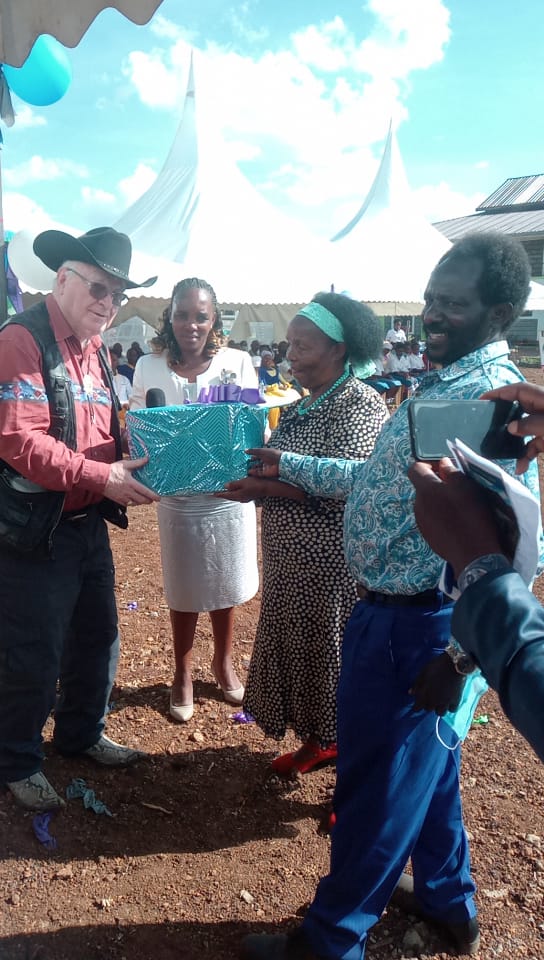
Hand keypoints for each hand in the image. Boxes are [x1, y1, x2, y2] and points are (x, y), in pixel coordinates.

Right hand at [103, 457, 159, 506]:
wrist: (99, 478)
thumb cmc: (112, 470)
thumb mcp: (125, 465)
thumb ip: (137, 463)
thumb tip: (147, 458)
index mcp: (131, 484)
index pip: (145, 492)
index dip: (153, 496)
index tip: (159, 498)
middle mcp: (128, 492)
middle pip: (142, 500)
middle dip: (149, 501)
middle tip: (152, 499)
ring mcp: (123, 497)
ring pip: (136, 503)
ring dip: (141, 502)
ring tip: (144, 499)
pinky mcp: (118, 500)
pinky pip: (128, 504)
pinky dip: (133, 503)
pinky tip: (134, 500)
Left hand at [215, 477, 269, 501]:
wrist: (268, 487)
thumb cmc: (255, 483)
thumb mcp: (243, 482)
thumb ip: (234, 484)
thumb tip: (225, 486)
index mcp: (238, 495)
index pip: (226, 495)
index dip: (219, 494)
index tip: (212, 494)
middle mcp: (241, 498)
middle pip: (230, 497)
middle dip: (223, 495)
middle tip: (217, 493)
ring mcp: (246, 498)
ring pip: (235, 497)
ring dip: (230, 495)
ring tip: (226, 493)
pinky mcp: (250, 497)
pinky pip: (240, 496)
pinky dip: (236, 494)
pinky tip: (237, 493)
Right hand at [246, 447, 280, 477]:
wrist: (280, 463)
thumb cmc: (272, 455)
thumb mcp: (261, 451)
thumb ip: (252, 451)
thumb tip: (245, 450)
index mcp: (266, 454)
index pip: (258, 455)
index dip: (253, 456)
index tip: (248, 457)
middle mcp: (266, 461)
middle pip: (258, 463)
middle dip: (252, 464)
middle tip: (246, 465)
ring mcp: (266, 467)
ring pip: (258, 469)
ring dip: (252, 469)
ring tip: (246, 469)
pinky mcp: (267, 473)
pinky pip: (259, 473)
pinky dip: (254, 473)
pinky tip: (249, 472)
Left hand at [408, 459, 503, 577]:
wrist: (474, 556)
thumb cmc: (472, 516)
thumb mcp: (468, 488)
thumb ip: (452, 472)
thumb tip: (443, 464)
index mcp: (425, 490)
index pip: (415, 469)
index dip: (428, 464)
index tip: (446, 469)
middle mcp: (418, 505)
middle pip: (423, 487)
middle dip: (438, 484)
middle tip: (459, 489)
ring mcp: (421, 522)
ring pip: (428, 504)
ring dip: (440, 501)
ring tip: (460, 507)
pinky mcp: (428, 536)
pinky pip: (431, 519)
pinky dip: (441, 516)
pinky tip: (457, 523)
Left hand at [410, 652, 465, 715]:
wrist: (453, 664)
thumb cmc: (436, 666)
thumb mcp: (423, 673)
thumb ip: (416, 684)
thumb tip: (410, 693)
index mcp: (424, 695)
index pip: (417, 708)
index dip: (416, 707)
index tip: (416, 706)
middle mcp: (433, 701)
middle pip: (428, 709)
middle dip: (427, 705)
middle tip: (429, 698)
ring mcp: (445, 702)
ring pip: (440, 713)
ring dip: (438, 708)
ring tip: (439, 702)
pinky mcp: (455, 701)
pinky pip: (451, 710)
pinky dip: (449, 707)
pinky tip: (449, 702)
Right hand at [482, 383, 543, 472]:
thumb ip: (529, 424)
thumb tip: (511, 428)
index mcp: (542, 398)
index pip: (518, 390)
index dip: (499, 393)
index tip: (482, 400)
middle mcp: (542, 410)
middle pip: (519, 410)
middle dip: (503, 419)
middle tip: (486, 426)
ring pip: (524, 431)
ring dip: (514, 444)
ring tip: (500, 452)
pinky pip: (533, 445)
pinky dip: (526, 456)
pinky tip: (520, 468)